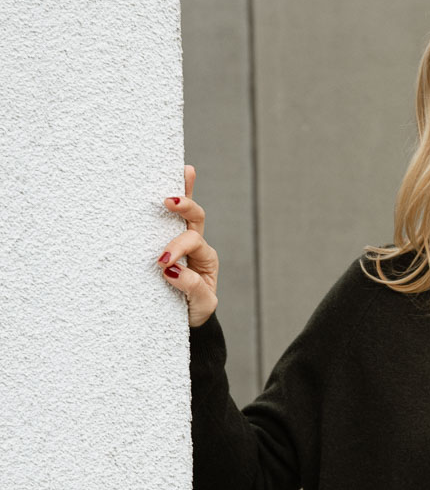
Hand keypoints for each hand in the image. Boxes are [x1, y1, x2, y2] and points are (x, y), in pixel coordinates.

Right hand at [157, 164, 219, 326]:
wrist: (189, 318)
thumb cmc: (195, 310)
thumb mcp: (201, 305)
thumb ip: (193, 288)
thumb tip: (172, 270)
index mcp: (206, 259)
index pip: (194, 243)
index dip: (178, 248)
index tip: (163, 263)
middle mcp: (197, 247)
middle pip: (195, 219)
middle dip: (185, 208)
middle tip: (168, 202)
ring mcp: (182, 243)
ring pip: (186, 213)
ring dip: (184, 192)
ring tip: (186, 171)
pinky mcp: (165, 243)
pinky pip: (168, 220)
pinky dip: (172, 201)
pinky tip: (174, 177)